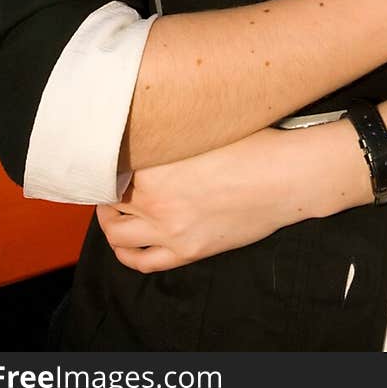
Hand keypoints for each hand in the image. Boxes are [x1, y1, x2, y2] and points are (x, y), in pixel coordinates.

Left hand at [96, 122, 364, 272]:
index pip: (108, 169)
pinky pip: (142, 261)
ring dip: (109, 223)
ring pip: (116, 236)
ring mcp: (169, 230)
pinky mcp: (187, 251)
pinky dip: (126, 254)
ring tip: (114, 212)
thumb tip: (145, 126)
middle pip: (107, 202)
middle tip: (109, 183)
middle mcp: (153, 200)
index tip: (106, 157)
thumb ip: (168, 131)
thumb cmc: (250, 142)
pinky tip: (125, 243)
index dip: (103, 163)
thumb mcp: (202, 126)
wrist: (283, 176)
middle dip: (104, 193)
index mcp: (153, 165)